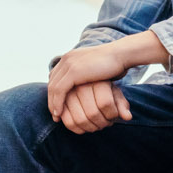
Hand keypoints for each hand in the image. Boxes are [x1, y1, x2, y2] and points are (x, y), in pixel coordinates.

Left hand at [46, 32, 165, 133]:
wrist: (121, 55)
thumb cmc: (113, 64)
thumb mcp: (94, 69)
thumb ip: (85, 74)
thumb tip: (84, 85)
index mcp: (70, 57)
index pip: (55, 77)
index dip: (54, 92)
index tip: (57, 105)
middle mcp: (66, 59)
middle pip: (52, 82)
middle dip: (51, 99)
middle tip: (54, 114)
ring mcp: (68, 64)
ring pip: (53, 87)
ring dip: (53, 103)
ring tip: (56, 116)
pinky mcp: (73, 71)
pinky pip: (59, 90)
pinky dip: (57, 103)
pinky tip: (59, 113)